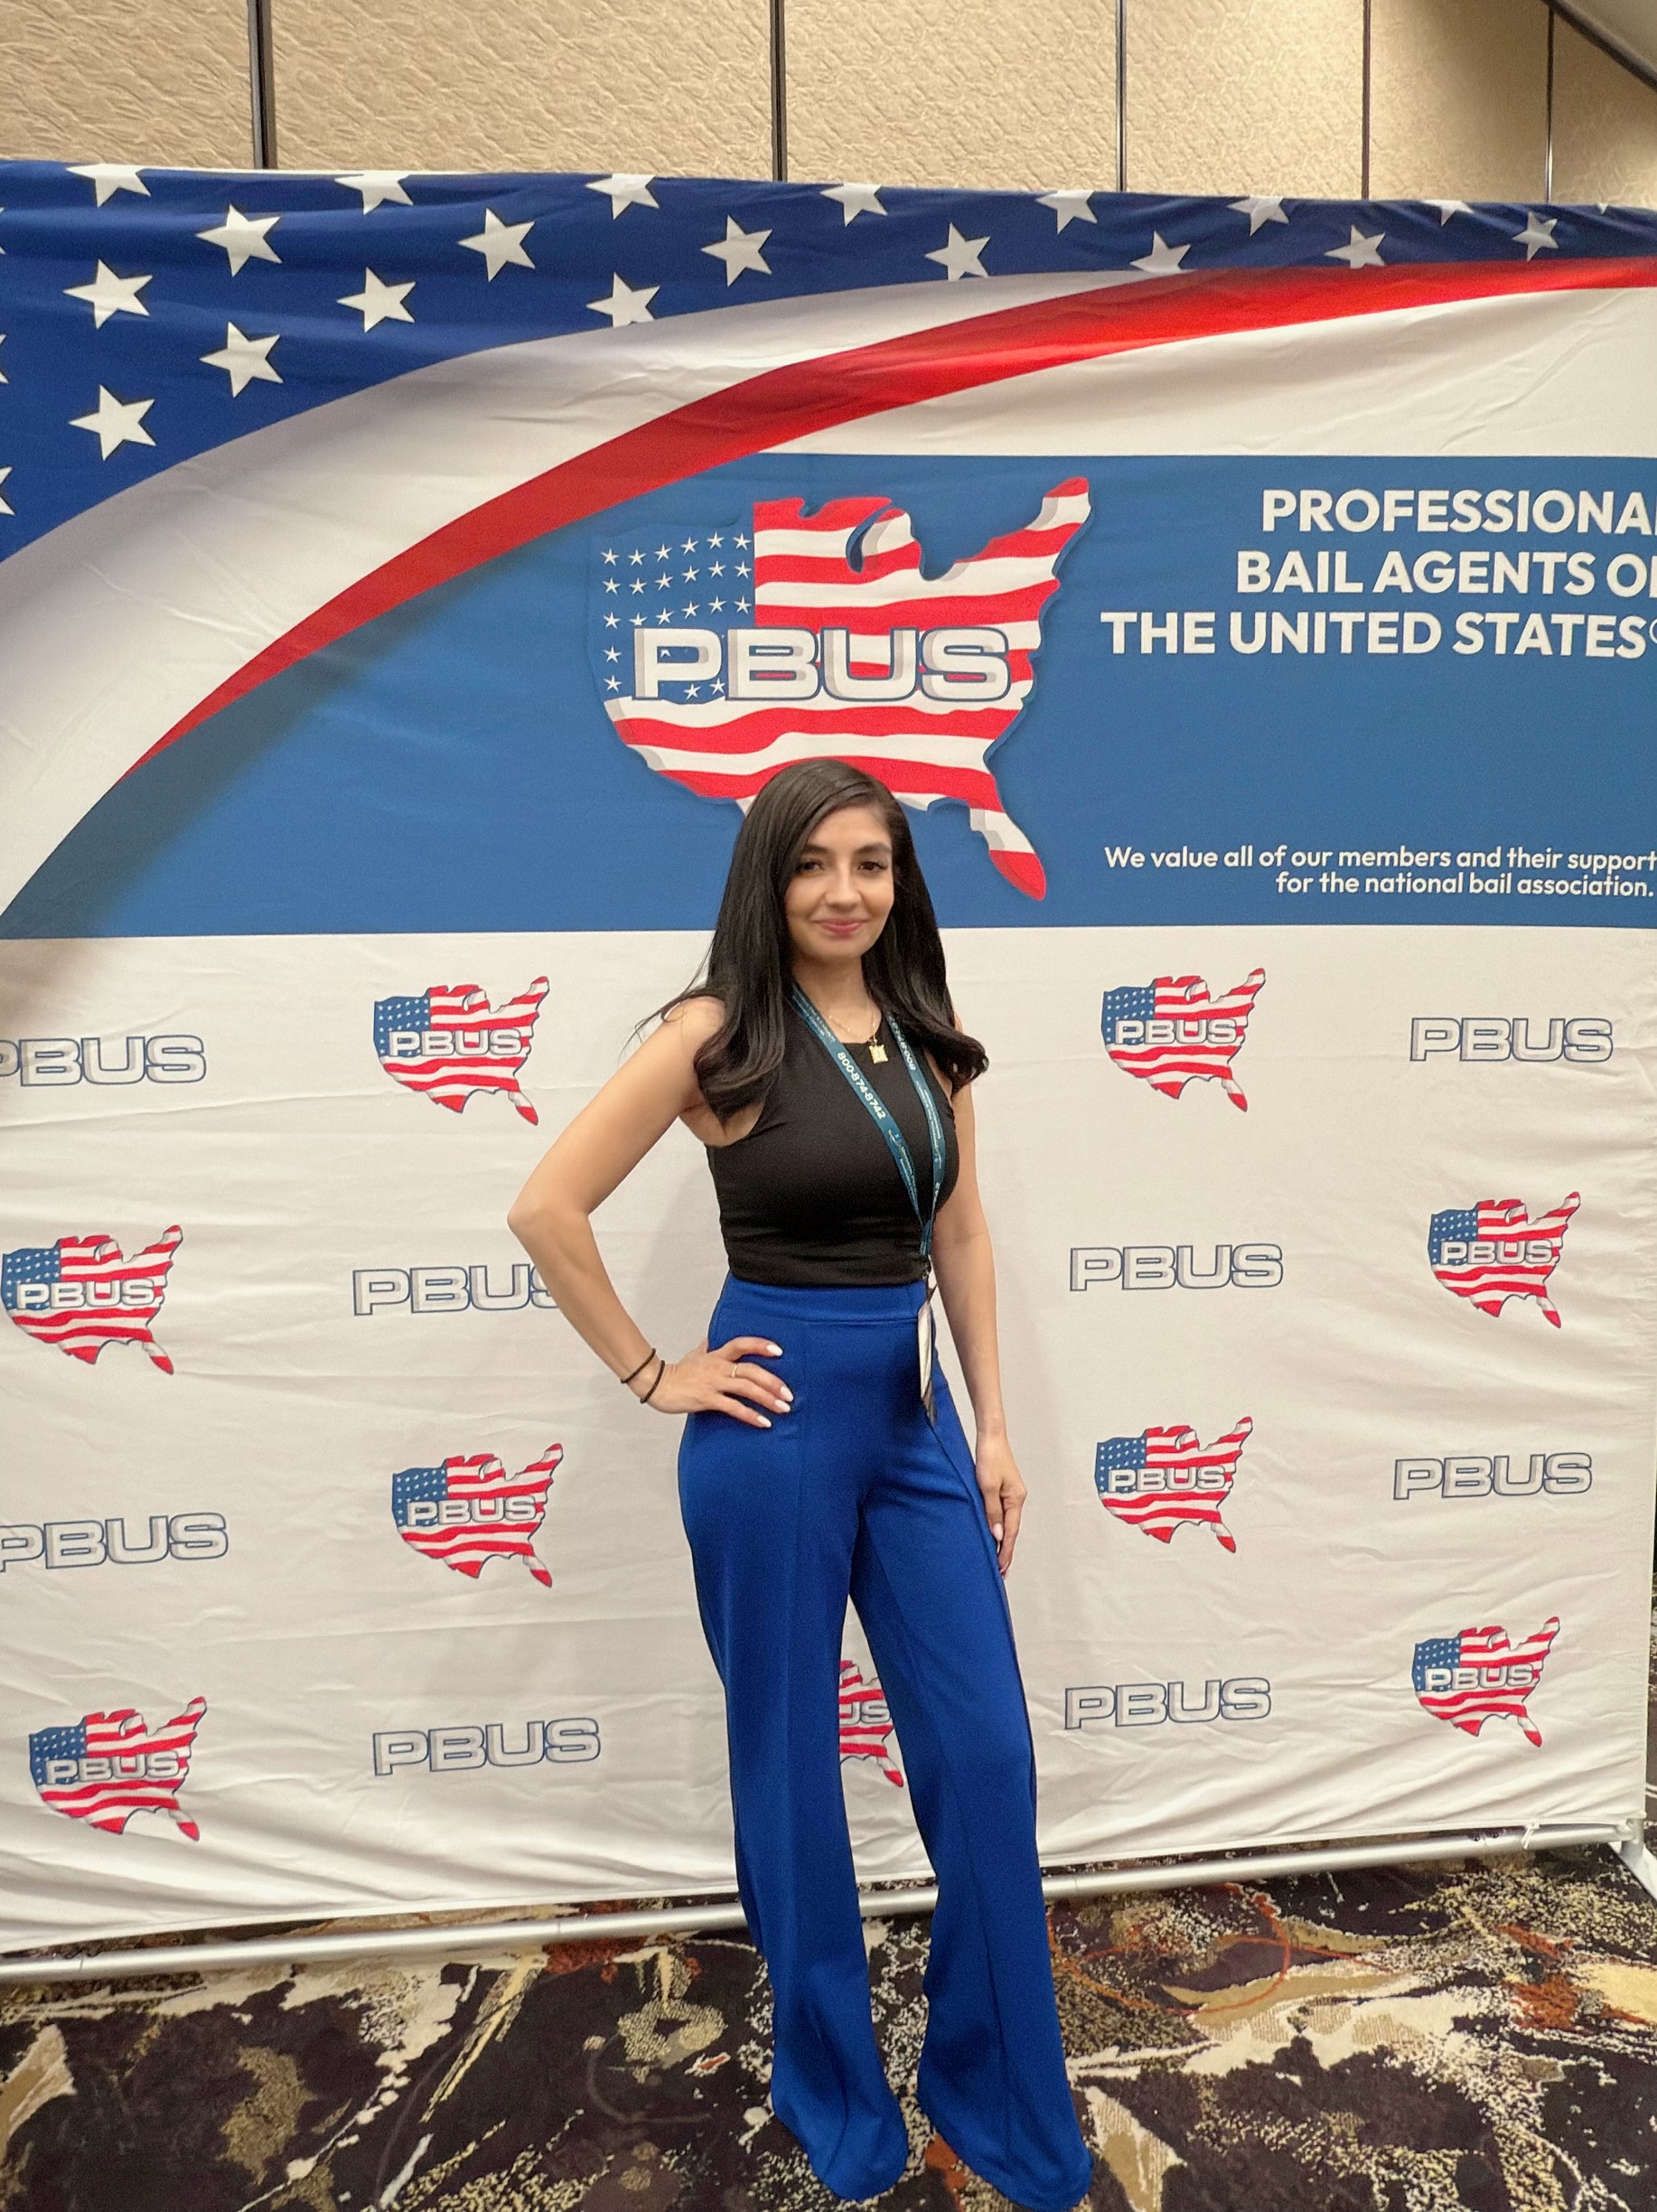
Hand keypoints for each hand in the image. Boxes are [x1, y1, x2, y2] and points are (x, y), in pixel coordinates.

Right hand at [636, 1336, 791, 1425]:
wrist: (656, 1384)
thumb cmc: (677, 1372)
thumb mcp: (693, 1355)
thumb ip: (705, 1347)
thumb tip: (710, 1338)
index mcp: (717, 1355)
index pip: (742, 1344)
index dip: (761, 1345)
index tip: (779, 1350)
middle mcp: (718, 1367)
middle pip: (751, 1370)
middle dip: (773, 1382)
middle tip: (789, 1394)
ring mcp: (713, 1383)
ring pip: (746, 1388)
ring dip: (767, 1399)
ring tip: (783, 1408)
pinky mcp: (707, 1399)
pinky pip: (733, 1407)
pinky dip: (750, 1415)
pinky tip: (764, 1422)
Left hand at [975, 1433, 1025, 1574]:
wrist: (990, 1436)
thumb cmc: (989, 1457)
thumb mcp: (987, 1487)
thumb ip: (992, 1512)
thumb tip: (997, 1536)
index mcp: (1016, 1499)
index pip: (1010, 1532)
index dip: (1005, 1551)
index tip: (1001, 1568)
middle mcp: (1017, 1498)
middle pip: (1011, 1529)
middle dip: (1005, 1550)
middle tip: (1000, 1571)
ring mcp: (1011, 1493)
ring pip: (1007, 1522)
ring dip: (1002, 1540)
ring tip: (997, 1558)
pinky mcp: (1004, 1489)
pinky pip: (1003, 1513)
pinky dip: (999, 1526)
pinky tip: (994, 1534)